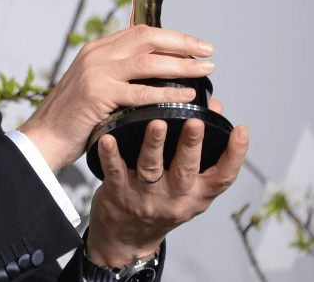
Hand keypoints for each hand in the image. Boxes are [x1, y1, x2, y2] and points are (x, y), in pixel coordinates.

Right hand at [19, 25, 215, 170]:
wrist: (44, 137)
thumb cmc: (73, 118)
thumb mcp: (95, 86)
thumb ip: (119, 75)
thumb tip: (159, 73)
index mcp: (96, 49)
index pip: (140, 32)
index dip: (173, 36)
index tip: (197, 45)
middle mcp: (96, 54)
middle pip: (147, 38)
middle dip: (183, 43)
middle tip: (209, 52)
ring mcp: (95, 72)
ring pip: (148, 62)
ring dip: (182, 65)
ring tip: (206, 71)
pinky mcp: (97, 93)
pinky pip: (142, 92)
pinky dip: (168, 92)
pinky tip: (186, 95)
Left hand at [85, 117, 248, 266]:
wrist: (127, 238)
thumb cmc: (162, 204)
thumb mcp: (189, 189)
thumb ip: (203, 154)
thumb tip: (215, 108)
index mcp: (197, 195)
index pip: (223, 177)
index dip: (235, 155)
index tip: (241, 130)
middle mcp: (174, 197)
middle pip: (186, 170)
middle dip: (191, 145)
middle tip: (196, 122)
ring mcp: (145, 196)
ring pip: (151, 168)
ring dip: (154, 145)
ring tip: (156, 123)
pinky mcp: (118, 194)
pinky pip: (115, 172)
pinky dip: (110, 155)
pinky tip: (108, 138)